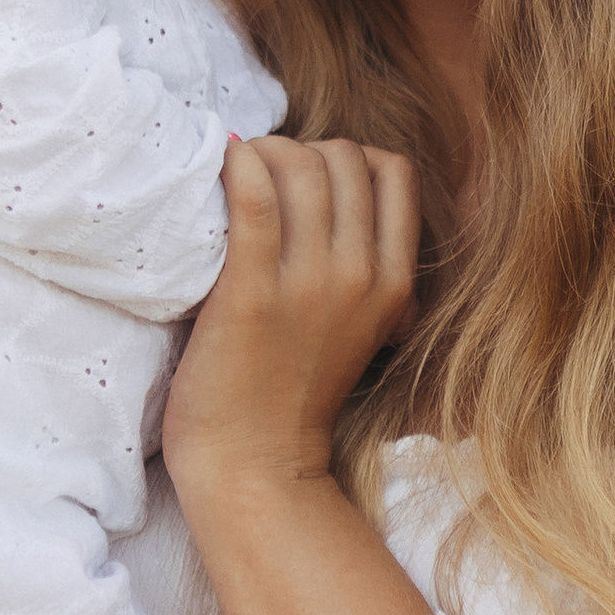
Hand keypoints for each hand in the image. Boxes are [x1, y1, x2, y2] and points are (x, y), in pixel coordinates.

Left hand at [165, 135, 418, 502]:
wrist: (255, 465)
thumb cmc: (291, 395)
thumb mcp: (361, 330)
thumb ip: (367, 272)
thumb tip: (341, 200)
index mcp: (393, 284)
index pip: (393, 171)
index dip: (349, 157)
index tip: (308, 179)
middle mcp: (360, 277)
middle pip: (344, 157)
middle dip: (302, 149)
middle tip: (262, 175)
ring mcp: (309, 284)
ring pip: (301, 163)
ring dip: (263, 152)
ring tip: (236, 176)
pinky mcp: (252, 292)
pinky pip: (254, 195)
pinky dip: (237, 166)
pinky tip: (220, 171)